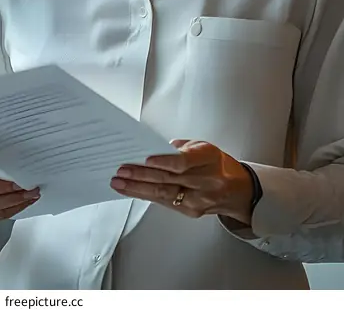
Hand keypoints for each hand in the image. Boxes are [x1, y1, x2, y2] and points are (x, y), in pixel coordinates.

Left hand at [110, 139, 254, 224]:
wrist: (239, 190)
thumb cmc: (217, 163)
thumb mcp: (203, 146)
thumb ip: (180, 147)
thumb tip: (153, 148)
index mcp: (209, 158)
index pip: (183, 162)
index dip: (163, 161)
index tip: (145, 159)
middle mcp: (206, 180)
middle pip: (169, 179)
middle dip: (141, 175)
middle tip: (121, 171)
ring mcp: (199, 199)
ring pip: (164, 194)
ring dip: (137, 188)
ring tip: (119, 183)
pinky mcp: (192, 212)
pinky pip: (165, 203)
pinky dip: (146, 196)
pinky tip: (132, 191)